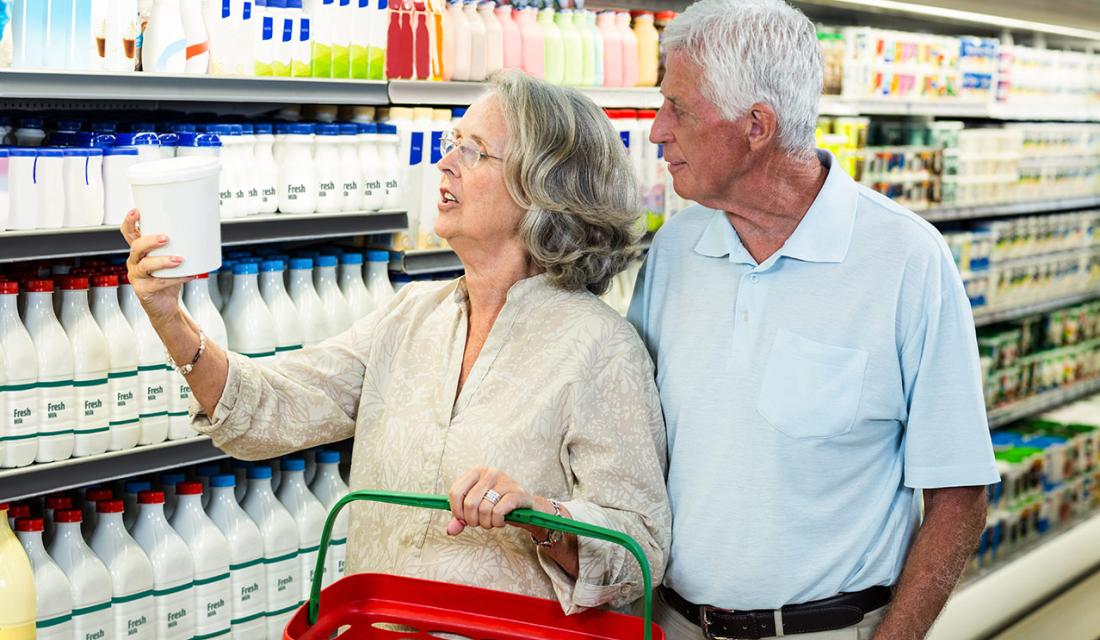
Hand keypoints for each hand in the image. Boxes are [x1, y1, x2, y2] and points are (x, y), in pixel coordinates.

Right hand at [120, 209, 191, 326]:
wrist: (166, 306)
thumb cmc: (169, 279)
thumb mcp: (172, 259)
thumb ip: (180, 247)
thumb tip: (204, 231)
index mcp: (140, 251)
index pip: (129, 233)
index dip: (129, 222)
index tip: (137, 211)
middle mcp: (134, 262)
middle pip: (136, 247)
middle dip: (150, 241)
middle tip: (166, 238)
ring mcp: (137, 276)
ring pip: (145, 265)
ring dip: (163, 261)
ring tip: (179, 260)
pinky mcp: (143, 290)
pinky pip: (159, 283)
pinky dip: (176, 278)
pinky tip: (189, 275)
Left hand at [446, 466, 537, 535]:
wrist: (526, 508)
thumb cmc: (497, 505)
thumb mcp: (476, 509)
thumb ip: (461, 518)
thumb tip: (451, 530)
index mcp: (476, 472)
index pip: (455, 491)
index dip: (456, 510)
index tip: (462, 519)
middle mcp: (490, 473)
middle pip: (469, 503)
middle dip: (472, 520)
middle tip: (479, 523)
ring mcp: (505, 481)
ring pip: (484, 509)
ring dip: (486, 523)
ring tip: (491, 522)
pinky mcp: (517, 493)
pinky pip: (498, 512)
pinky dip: (497, 522)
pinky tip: (501, 521)